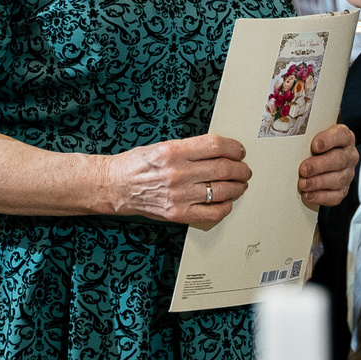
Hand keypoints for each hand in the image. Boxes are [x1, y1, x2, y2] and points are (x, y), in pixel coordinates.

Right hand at [106, 135, 252, 227]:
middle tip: (244, 169)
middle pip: (224, 169)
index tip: (239, 151)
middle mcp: (177, 173)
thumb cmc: (136, 165)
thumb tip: (219, 151)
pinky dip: (225, 206)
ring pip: (223, 191)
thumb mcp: (161, 146)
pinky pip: (213, 213)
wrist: (115, 186)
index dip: (234, 148)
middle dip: (241, 169)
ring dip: (238, 187)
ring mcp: (179, 195)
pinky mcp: (178, 213)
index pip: (216, 146)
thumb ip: (190, 148)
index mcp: (173, 151)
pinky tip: (226, 201)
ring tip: (239, 184)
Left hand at [297, 124, 358, 207]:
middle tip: (304, 169)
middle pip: (339, 159)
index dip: (329, 140)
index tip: (315, 146)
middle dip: (319, 165)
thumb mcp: (312, 136)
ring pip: (337, 179)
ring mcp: (347, 173)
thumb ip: (305, 135)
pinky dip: (321, 196)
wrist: (320, 160)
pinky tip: (309, 195)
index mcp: (344, 138)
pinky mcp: (343, 189)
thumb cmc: (314, 146)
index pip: (341, 135)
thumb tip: (287, 136)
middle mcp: (348, 155)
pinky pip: (336, 196)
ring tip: (303, 184)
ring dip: (318, 183)